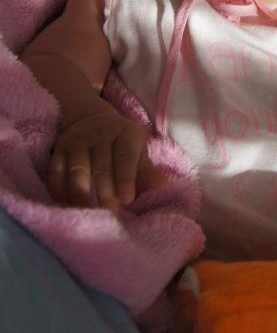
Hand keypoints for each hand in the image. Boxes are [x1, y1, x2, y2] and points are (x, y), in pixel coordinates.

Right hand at [47, 112, 166, 209]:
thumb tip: (163, 186)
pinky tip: (66, 206)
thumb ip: (147, 169)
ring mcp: (77, 142)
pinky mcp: (59, 150)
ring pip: (77, 170)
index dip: (125, 179)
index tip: (128, 200)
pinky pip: (56, 172)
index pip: (125, 159)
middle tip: (110, 213)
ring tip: (88, 214)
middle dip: (105, 191)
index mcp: (124, 136)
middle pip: (101, 166)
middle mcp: (99, 136)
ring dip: (81, 194)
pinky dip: (60, 190)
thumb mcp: (138, 149)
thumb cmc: (122, 141)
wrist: (93, 118)